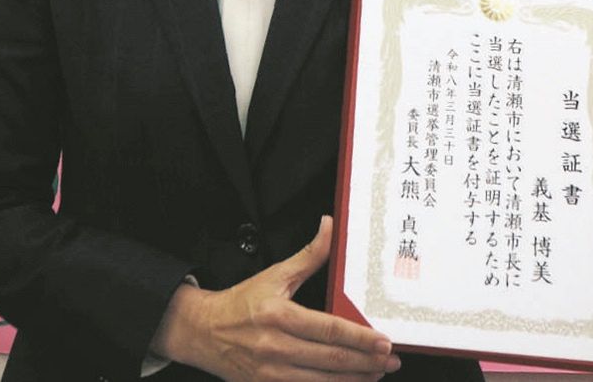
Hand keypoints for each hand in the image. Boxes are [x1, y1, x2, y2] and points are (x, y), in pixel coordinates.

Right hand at [151, 215, 400, 381]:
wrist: (201, 332)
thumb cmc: (241, 302)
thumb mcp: (274, 275)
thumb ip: (308, 256)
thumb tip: (329, 226)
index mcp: (278, 315)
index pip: (328, 329)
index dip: (359, 337)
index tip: (383, 341)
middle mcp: (275, 347)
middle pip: (329, 360)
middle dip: (364, 362)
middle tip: (391, 361)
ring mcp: (269, 373)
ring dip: (353, 380)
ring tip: (376, 374)